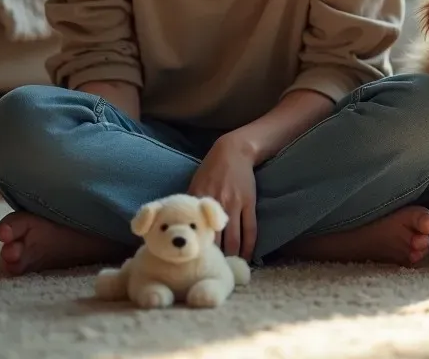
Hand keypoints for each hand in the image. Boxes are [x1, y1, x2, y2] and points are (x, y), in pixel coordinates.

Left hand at [186, 134, 257, 259]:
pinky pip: (250, 230)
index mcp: (198, 201)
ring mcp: (234, 204)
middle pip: (215, 241)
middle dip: (215, 260)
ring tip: (231, 271)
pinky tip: (247, 257)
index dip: (196, 253)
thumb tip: (178, 227)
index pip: (196, 234)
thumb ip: (189, 206)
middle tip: (214, 275)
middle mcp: (215, 205)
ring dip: (233, 258)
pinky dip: (249, 246)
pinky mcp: (249, 203)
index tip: (195, 267)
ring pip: (234, 240)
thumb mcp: (195, 185)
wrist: (233, 152)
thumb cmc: (211, 169)